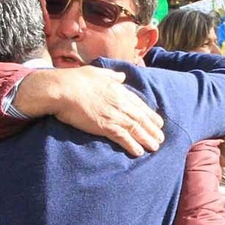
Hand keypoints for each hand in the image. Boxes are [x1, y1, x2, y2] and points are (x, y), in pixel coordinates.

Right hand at [15, 67, 164, 156]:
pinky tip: (138, 152)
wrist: (63, 89)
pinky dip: (132, 145)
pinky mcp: (105, 126)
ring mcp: (114, 115)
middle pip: (141, 118)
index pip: (139, 104)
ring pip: (136, 129)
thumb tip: (122, 76)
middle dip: (152, 129)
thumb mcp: (97, 72)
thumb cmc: (76, 79)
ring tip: (155, 147)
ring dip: (147, 139)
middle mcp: (120, 103)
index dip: (149, 114)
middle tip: (160, 139)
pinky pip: (123, 138)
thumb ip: (112, 75)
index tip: (157, 122)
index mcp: (118, 90)